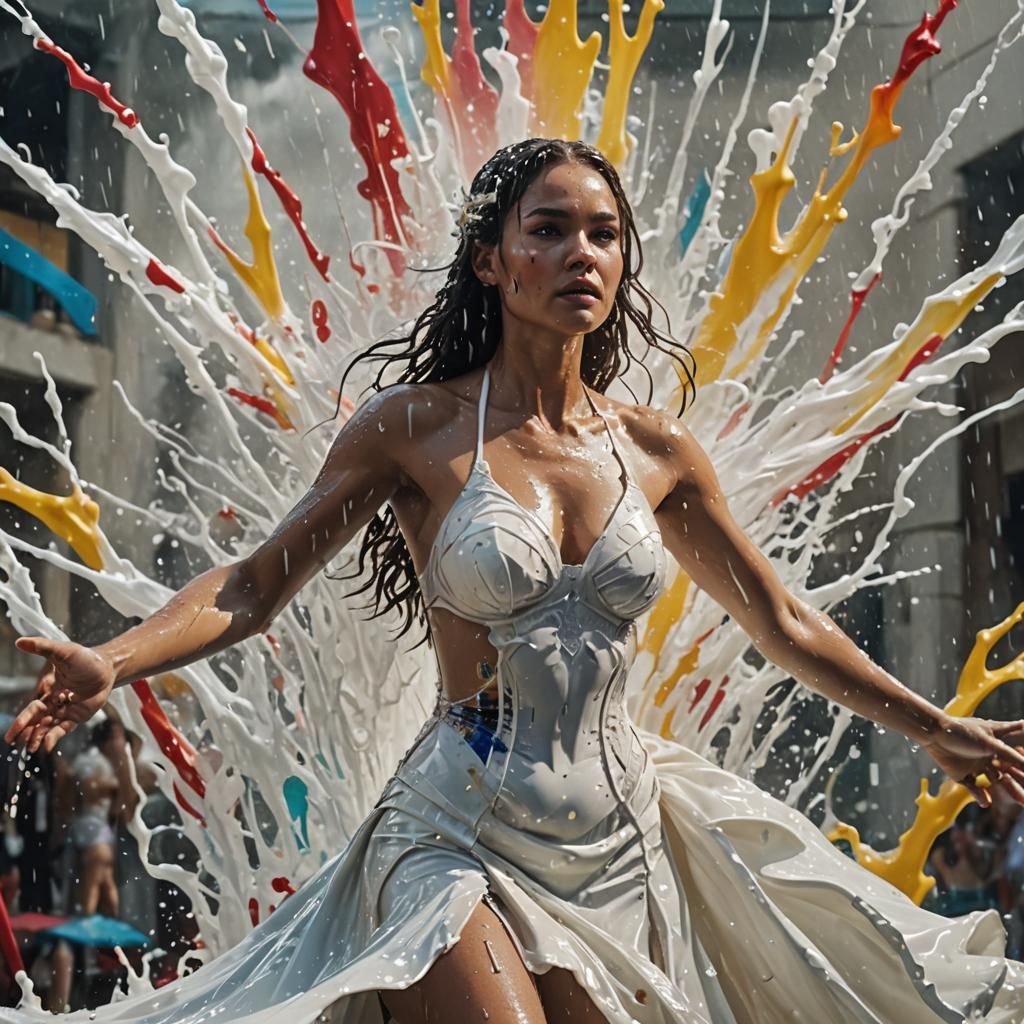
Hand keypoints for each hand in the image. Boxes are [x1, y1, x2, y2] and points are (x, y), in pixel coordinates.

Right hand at [6, 637, 116, 753]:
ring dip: (38, 737)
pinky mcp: (79, 715)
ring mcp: (68, 710)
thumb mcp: (62, 652)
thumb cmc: (85, 658)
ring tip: (30, 749)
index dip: (21, 720)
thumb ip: (42, 647)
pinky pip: (65, 728)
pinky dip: (55, 737)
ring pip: (49, 727)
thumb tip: (20, 641)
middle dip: (25, 732)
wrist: (107, 667)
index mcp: (48, 690)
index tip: (11, 732)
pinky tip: (48, 745)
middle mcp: (56, 703)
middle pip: (37, 721)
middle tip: (13, 743)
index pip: (32, 708)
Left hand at [922, 716, 1023, 807]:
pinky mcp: (963, 775)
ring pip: (996, 781)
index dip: (1023, 762)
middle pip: (1009, 771)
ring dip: (1010, 790)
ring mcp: (976, 766)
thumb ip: (1009, 754)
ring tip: (1022, 801)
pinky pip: (975, 788)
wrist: (934, 734)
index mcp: (996, 745)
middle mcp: (988, 756)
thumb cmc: (963, 732)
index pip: (1016, 756)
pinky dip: (981, 796)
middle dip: (1021, 781)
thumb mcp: (989, 742)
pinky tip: (986, 802)